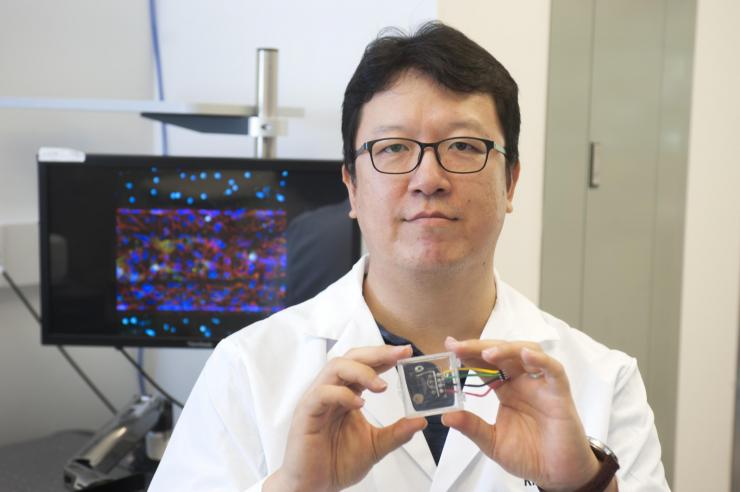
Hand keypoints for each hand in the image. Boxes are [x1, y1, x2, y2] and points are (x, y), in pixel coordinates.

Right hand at [265, 345, 426, 491]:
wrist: (314, 486)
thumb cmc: (337, 463)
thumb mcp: (375, 446)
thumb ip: (397, 432)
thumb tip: (420, 420)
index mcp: (347, 394)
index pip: (365, 365)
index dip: (384, 356)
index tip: (406, 353)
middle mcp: (332, 391)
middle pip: (351, 357)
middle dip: (376, 354)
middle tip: (399, 355)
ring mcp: (317, 399)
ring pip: (335, 367)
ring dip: (361, 371)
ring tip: (382, 385)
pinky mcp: (306, 412)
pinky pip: (322, 393)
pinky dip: (342, 394)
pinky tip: (358, 404)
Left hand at [442, 338, 603, 490]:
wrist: (556, 474)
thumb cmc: (529, 455)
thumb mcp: (493, 442)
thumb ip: (472, 427)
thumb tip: (446, 416)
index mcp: (506, 389)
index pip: (485, 364)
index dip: (468, 354)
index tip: (449, 345)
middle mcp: (523, 381)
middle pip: (502, 353)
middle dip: (480, 347)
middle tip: (459, 347)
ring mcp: (541, 384)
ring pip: (526, 352)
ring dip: (507, 349)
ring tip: (487, 354)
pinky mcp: (560, 393)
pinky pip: (553, 370)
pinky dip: (541, 360)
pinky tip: (526, 355)